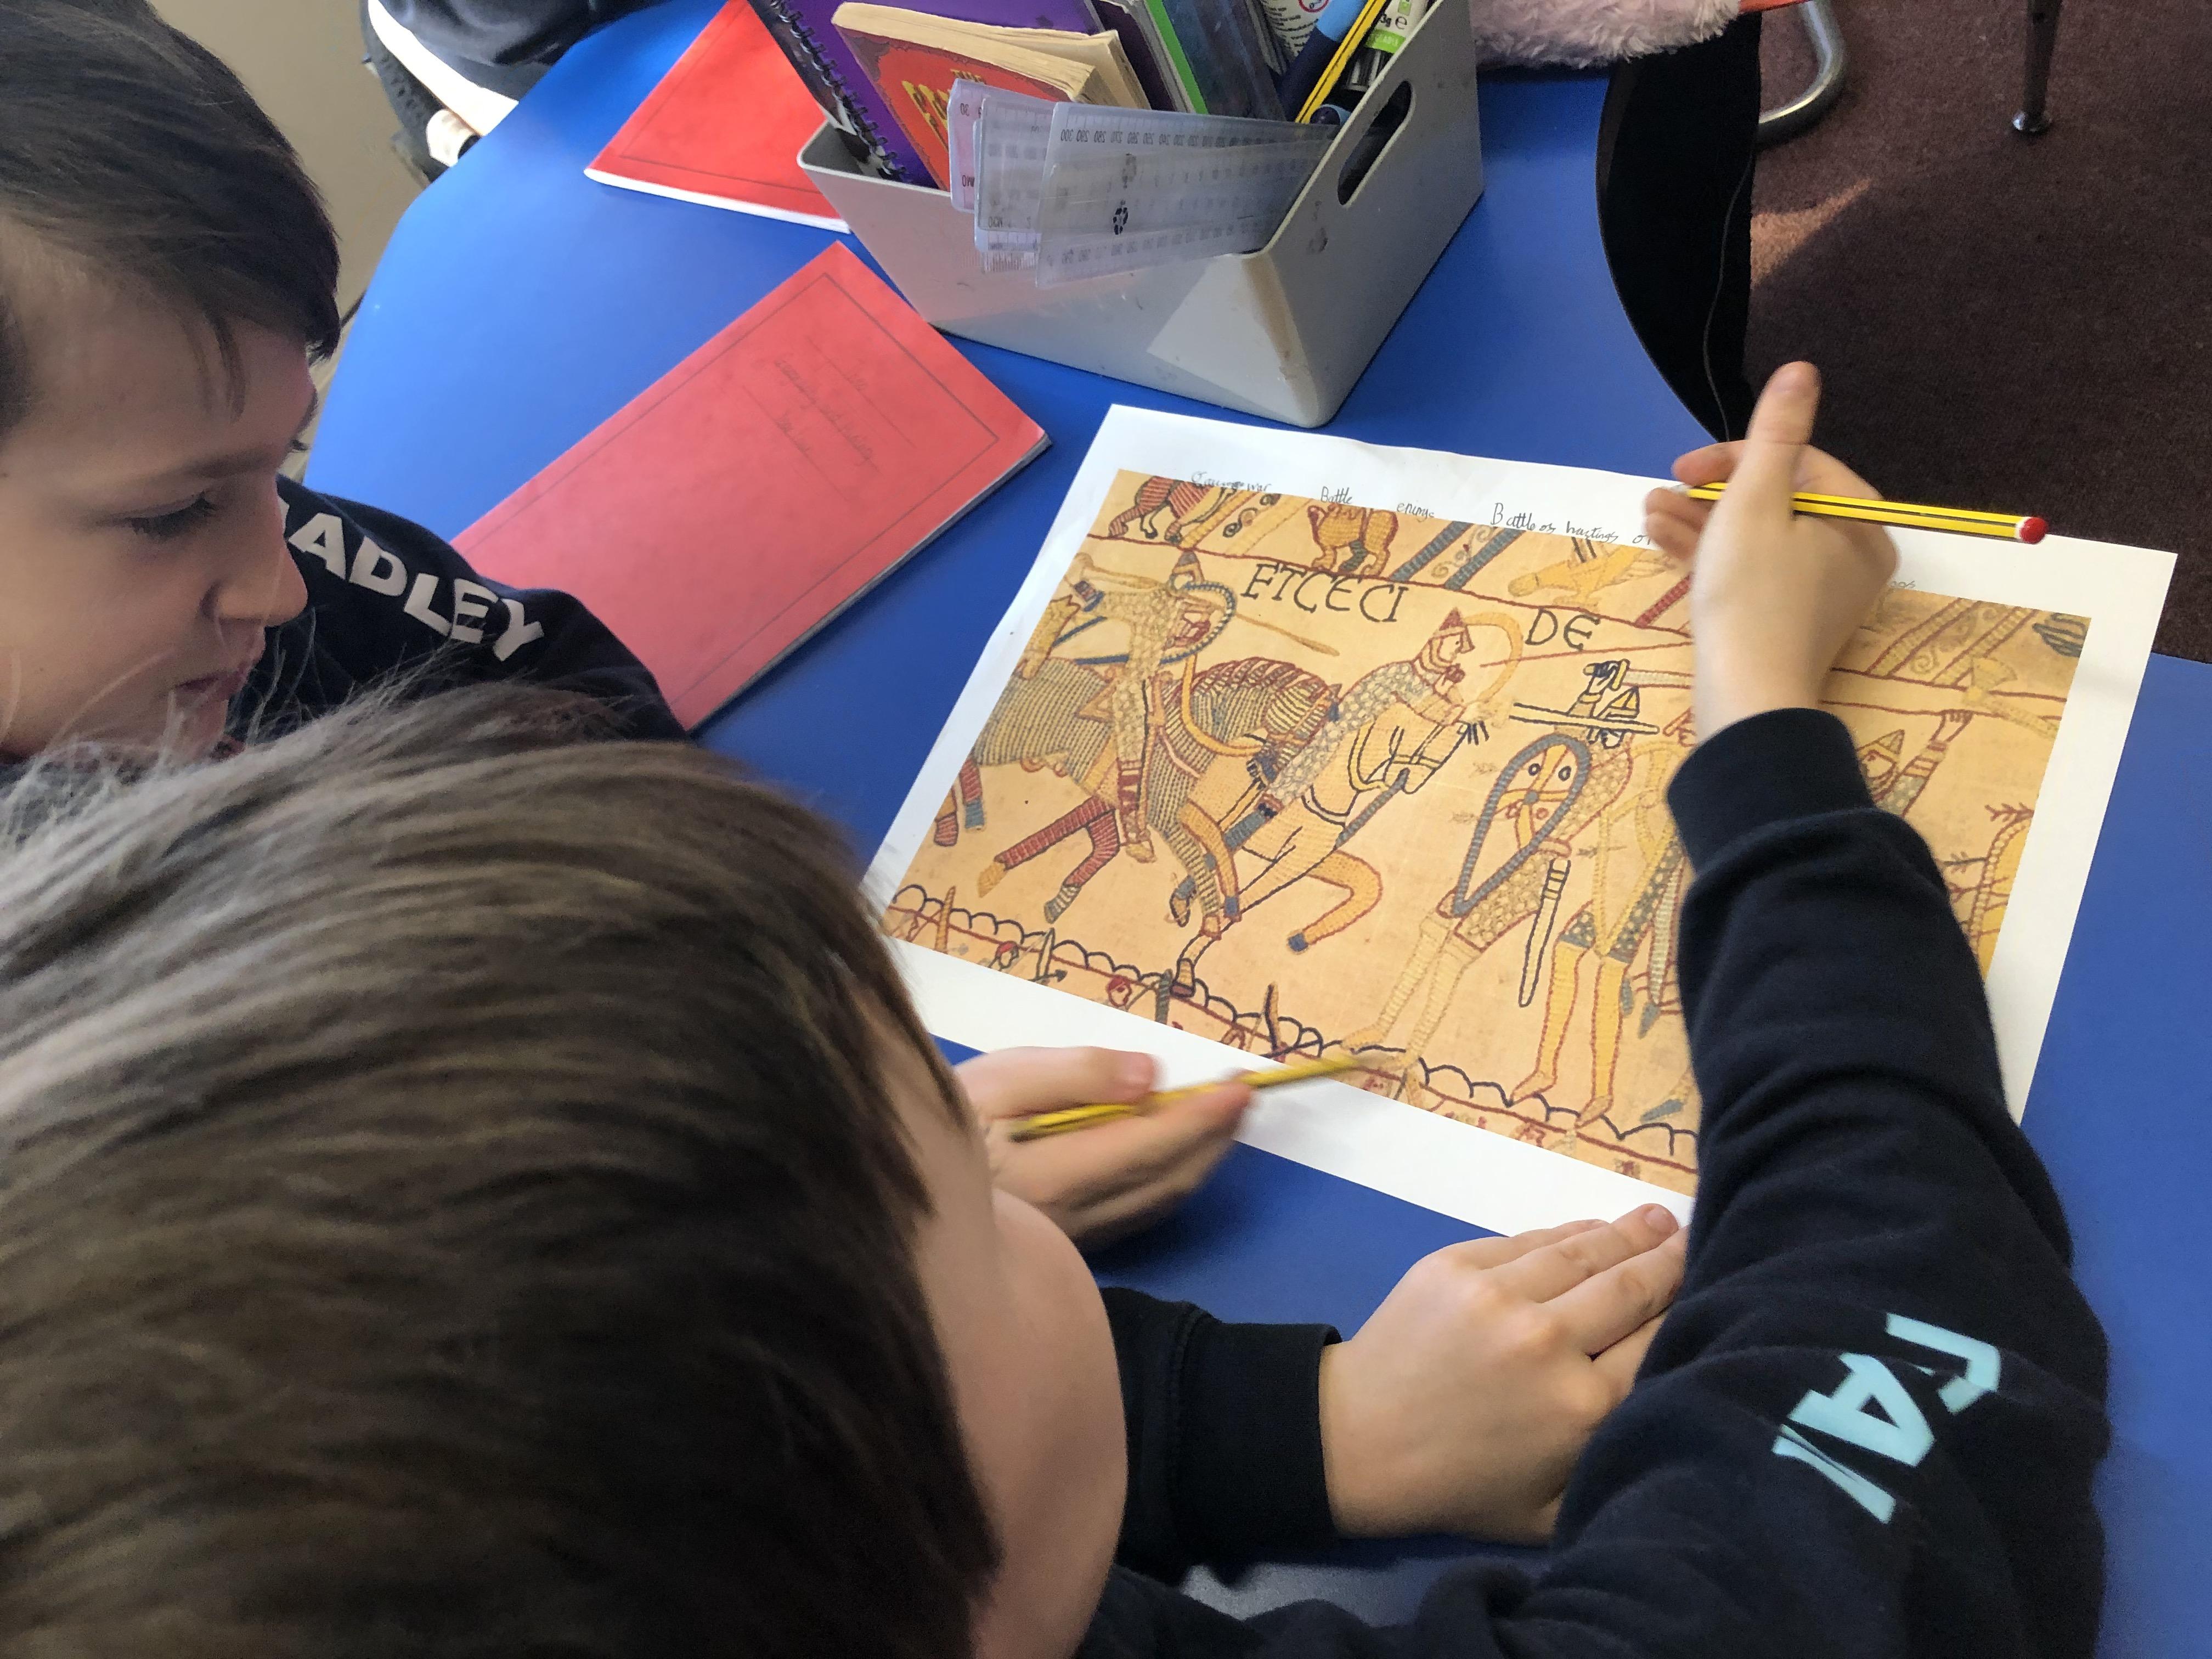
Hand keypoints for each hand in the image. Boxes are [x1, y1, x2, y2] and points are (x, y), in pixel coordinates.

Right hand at [957, 1047, 1250, 1247]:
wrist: (899, 1177)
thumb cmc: (940, 1115)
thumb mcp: (998, 1078)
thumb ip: (1075, 1075)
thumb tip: (1151, 1076)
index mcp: (1052, 1175)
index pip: (1148, 1146)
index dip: (1201, 1117)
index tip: (1240, 1085)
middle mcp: (1075, 1218)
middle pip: (1167, 1179)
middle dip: (1214, 1135)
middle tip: (1246, 1091)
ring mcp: (1076, 1237)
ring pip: (1161, 1200)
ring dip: (1203, 1157)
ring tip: (1227, 1112)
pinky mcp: (1074, 1243)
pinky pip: (1142, 1210)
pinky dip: (1175, 1176)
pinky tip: (1183, 1148)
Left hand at [1317, 1206, 1687, 1543]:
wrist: (1360, 1442)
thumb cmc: (1463, 1486)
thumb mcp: (1555, 1507)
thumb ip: (1614, 1460)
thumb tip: (1672, 1404)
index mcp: (1583, 1408)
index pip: (1656, 1339)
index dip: (1685, 1308)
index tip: (1710, 1285)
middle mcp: (1550, 1341)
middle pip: (1630, 1285)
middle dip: (1668, 1258)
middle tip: (1693, 1235)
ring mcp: (1500, 1296)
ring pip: (1583, 1251)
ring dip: (1626, 1233)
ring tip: (1655, 1218)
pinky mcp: (1458, 1264)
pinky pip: (1531, 1240)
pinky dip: (1568, 1234)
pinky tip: (1592, 1229)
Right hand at [1643, 362, 1898, 739]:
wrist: (1746, 701)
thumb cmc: (1751, 594)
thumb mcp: (1755, 501)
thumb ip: (1775, 434)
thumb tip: (1803, 369)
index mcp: (1857, 520)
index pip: (1798, 464)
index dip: (1735, 458)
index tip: (1682, 469)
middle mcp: (1850, 553)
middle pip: (1775, 501)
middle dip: (1710, 494)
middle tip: (1658, 493)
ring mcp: (1820, 592)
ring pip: (1756, 538)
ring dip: (1699, 522)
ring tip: (1647, 514)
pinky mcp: (1788, 621)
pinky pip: (1752, 572)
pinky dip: (1711, 555)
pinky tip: (1662, 539)